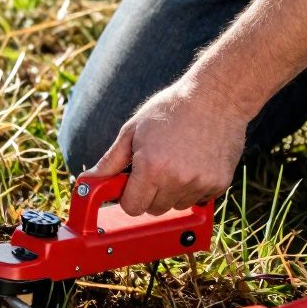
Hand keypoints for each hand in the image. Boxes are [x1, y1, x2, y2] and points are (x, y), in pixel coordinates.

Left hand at [80, 75, 251, 215]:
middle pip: (155, 210)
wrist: (216, 97)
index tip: (132, 184)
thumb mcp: (133, 130)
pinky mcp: (219, 183)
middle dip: (150, 194)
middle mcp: (177, 180)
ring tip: (177, 161)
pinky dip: (195, 188)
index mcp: (151, 168)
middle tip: (155, 167)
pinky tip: (194, 163)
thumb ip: (110, 161)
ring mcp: (200, 183)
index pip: (132, 208)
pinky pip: (200, 200)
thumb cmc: (171, 109)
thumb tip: (87, 181)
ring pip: (178, 206)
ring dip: (173, 192)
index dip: (129, 197)